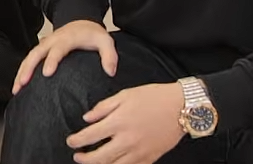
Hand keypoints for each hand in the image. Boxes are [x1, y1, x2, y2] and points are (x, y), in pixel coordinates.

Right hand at [13, 20, 116, 93]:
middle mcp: (52, 40)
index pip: (57, 49)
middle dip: (28, 68)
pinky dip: (22, 71)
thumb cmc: (92, 34)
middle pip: (36, 53)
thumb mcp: (105, 41)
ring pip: (29, 57)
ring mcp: (44, 44)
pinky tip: (19, 85)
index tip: (47, 73)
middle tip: (23, 83)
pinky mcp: (41, 49)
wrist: (81, 21)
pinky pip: (29, 59)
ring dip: (21, 72)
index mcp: (67, 38)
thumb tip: (110, 72)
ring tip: (16, 89)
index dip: (51, 61)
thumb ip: (109, 56)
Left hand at [66, 83, 186, 163]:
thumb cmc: (153, 97)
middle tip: (77, 156)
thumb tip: (87, 118)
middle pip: (99, 157)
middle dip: (84, 159)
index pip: (90, 136)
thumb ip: (103, 107)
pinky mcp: (150, 157)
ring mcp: (140, 151)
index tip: (70, 141)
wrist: (181, 107)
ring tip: (91, 163)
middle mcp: (127, 140)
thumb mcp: (124, 95)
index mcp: (118, 122)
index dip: (77, 140)